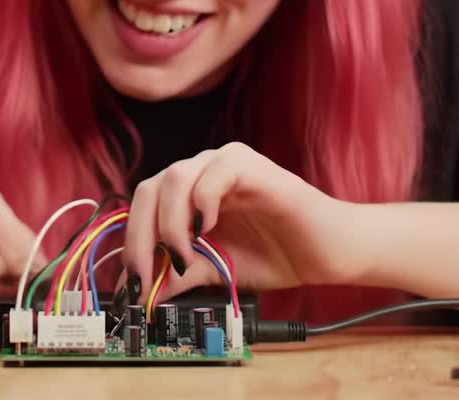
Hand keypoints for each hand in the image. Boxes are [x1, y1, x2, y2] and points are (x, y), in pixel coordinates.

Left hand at [124, 142, 358, 301]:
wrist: (325, 254)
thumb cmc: (275, 254)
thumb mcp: (214, 270)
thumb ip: (178, 275)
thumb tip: (141, 293)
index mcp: (189, 191)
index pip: (143, 203)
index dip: (133, 240)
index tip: (135, 281)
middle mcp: (204, 170)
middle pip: (151, 187)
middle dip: (142, 233)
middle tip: (149, 272)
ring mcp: (228, 164)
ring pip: (176, 176)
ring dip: (171, 222)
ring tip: (185, 255)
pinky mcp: (254, 167)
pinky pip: (216, 171)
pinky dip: (203, 201)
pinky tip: (209, 228)